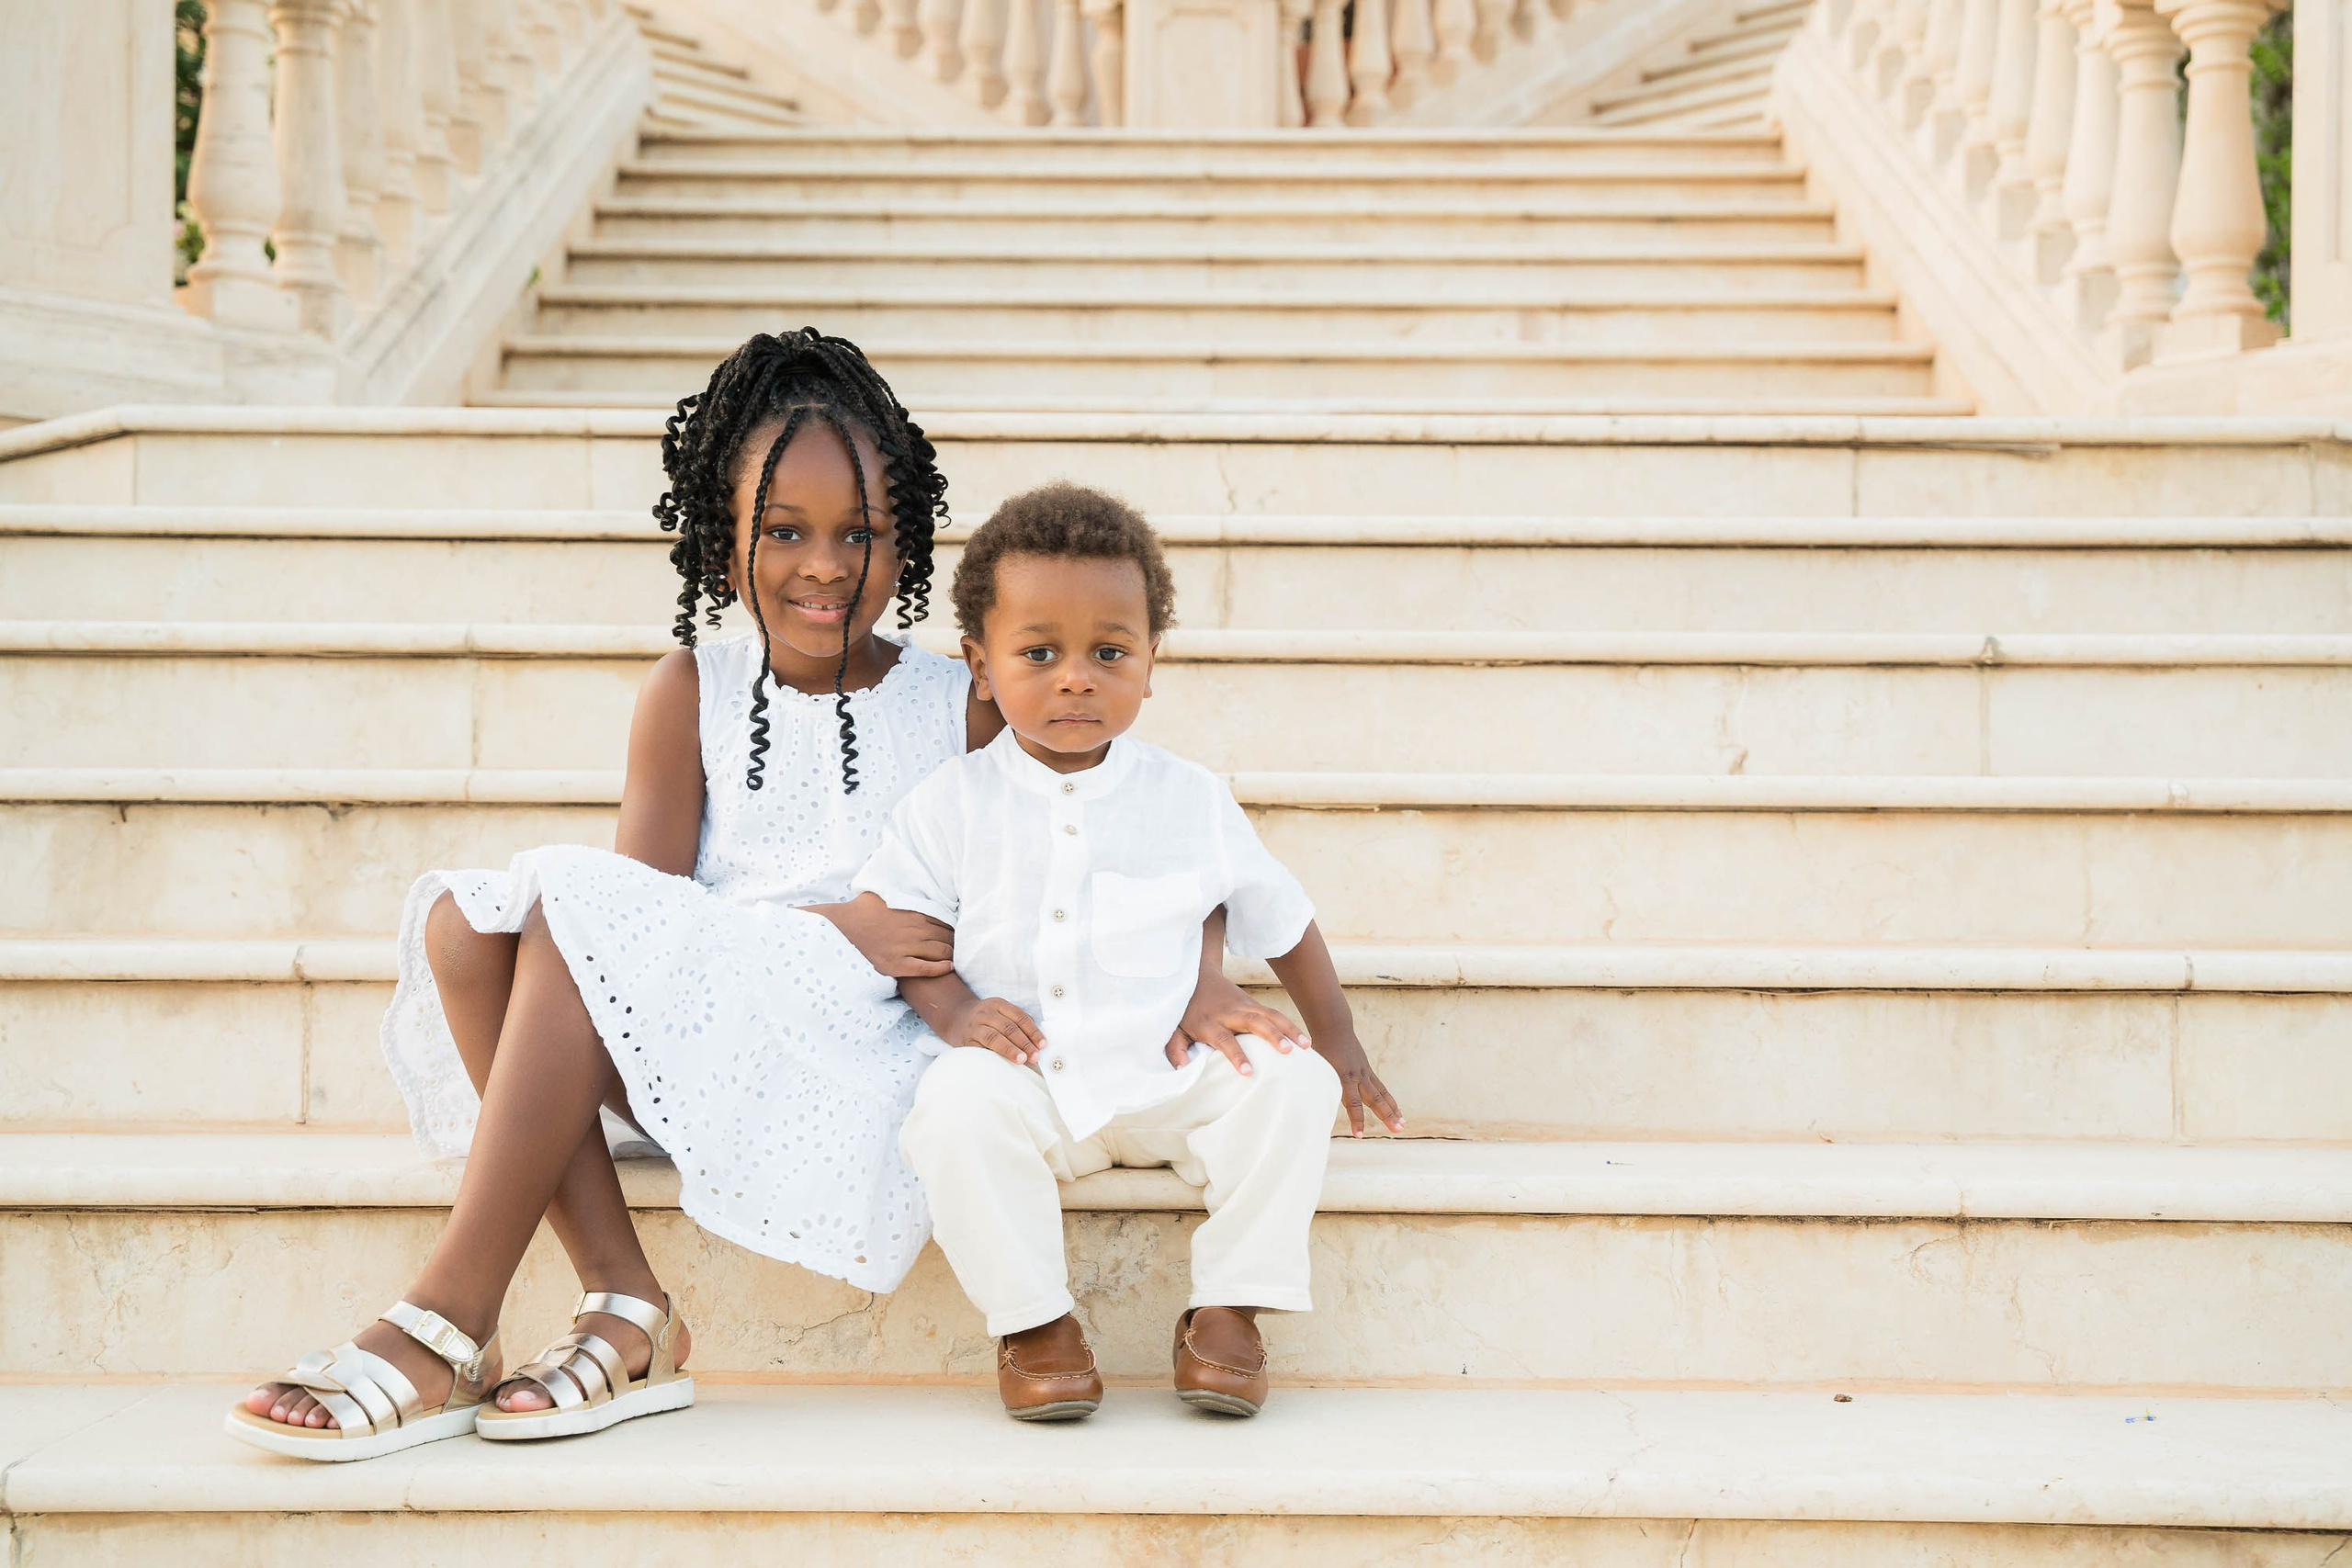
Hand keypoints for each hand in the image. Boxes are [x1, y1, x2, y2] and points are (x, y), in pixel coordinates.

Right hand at [812, 892, 953, 978]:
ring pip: (941, 952)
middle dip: (953, 942)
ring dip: (950, 954)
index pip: (944, 921)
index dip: (951, 928)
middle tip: (956, 947)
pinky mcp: (898, 965)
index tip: (952, 932)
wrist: (842, 927)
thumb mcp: (884, 892)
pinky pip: (928, 969)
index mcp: (914, 912)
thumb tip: (906, 873)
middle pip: (946, 937)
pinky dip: (941, 968)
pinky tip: (948, 967)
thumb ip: (900, 889)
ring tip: (952, 957)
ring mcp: (907, 948)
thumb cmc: (861, 909)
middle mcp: (915, 930)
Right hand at [947, 996, 1044, 1065]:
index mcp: (998, 1004)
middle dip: (1024, 1043)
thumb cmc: (988, 1020)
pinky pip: (981, 1050)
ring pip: (995, 1038)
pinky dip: (993, 1057)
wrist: (957, 1019)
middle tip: (1034, 1056)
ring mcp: (975, 1027)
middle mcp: (985, 1014)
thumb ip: (1017, 1023)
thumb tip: (1038, 1043)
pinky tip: (1003, 1064)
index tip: (1042, 1045)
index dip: (1033, 1031)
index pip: (1020, 1017)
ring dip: (1010, 1049)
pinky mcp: (967, 1041)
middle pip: (1008, 1028)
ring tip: (1022, 1059)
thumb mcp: (1001, 1013)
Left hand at [1163, 969, 1311, 1076]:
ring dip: (1289, 1029)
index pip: (1225, 1040)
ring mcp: (1244, 1005)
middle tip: (1287, 1051)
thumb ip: (1176, 1049)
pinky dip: (1290, 1025)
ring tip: (1306, 1045)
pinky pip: (1275, 1014)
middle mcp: (1230, 1013)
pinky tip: (1304, 1040)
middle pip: (1253, 1022)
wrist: (1197, 975)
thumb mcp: (1174, 1029)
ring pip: (1270, 1015)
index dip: (1236, 1055)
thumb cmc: (1184, 1009)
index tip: (1249, 1072)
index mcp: (1209, 1022)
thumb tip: (1183, 1068)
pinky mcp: (1254, 1004)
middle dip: (1271, 1035)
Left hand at [1313, 1030, 1404, 1137]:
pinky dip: (1389, 1101)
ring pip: (1381, 1094)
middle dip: (1386, 1116)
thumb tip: (1310, 1108)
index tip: (1359, 1136)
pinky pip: (1381, 1088)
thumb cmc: (1320, 1050)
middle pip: (1374, 1099)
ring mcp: (1365, 1073)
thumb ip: (1319, 1086)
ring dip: (1393, 1110)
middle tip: (1397, 1130)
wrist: (1333, 1029)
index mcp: (1343, 1076)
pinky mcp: (1368, 1071)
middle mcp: (1357, 1076)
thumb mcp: (1316, 1069)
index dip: (1357, 1119)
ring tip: (1402, 1125)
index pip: (1352, 1102)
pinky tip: (1397, 1112)